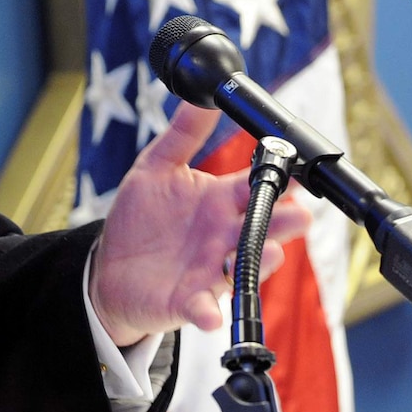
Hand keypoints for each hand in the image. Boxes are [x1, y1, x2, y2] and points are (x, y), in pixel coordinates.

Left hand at [88, 103, 311, 346]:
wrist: (111, 267)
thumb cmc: (140, 218)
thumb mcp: (156, 168)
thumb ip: (183, 135)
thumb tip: (203, 97)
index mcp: (220, 200)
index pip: (256, 186)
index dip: (278, 180)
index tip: (296, 172)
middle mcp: (224, 235)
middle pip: (263, 227)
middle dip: (284, 222)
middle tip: (300, 215)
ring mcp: (212, 269)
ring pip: (245, 266)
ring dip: (259, 262)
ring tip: (270, 254)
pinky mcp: (190, 301)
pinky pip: (205, 308)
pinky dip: (209, 312)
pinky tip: (211, 314)